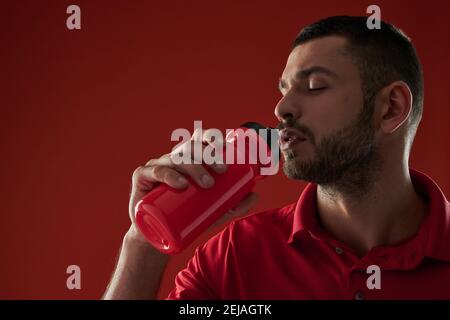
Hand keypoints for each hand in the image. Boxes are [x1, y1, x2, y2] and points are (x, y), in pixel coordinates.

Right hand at [127, 129, 258, 246]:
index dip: (213, 138)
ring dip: (193, 167)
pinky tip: (179, 183)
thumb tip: (256, 196)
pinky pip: (155, 171)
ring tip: (206, 184)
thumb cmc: (185, 217)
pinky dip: (168, 174)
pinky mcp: (142, 177)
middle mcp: (173, 159)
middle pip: (191, 148)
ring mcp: (157, 166)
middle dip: (208, 155)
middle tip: (221, 171)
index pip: (200, 141)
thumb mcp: (213, 212)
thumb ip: (234, 205)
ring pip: (176, 158)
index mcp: (189, 160)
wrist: (157, 237)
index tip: (227, 149)